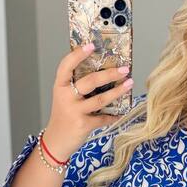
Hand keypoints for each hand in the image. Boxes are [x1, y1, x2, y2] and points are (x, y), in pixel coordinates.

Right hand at [43, 43, 133, 161]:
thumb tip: (102, 71)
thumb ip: (76, 85)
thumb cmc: (64, 115)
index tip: (91, 46)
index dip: (78, 54)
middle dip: (109, 74)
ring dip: (118, 91)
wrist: (56, 140)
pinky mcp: (83, 124)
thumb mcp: (64, 97)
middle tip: (124, 69)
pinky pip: (103, 118)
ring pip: (100, 99)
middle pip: (90, 81)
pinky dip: (113, 115)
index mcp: (60, 86)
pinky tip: (121, 112)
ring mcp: (74, 111)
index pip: (66, 66)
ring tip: (129, 84)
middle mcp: (66, 96)